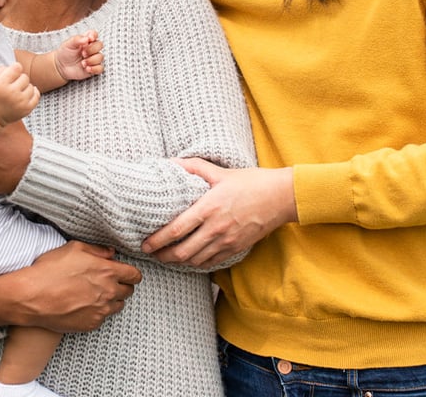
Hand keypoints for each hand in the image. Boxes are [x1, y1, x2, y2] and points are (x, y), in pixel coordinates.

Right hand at [0, 62, 39, 124]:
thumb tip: (8, 65)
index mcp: (1, 84)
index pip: (17, 67)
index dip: (15, 68)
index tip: (12, 72)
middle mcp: (11, 92)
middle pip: (25, 77)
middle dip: (19, 78)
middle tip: (13, 83)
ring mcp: (20, 101)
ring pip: (31, 86)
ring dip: (25, 87)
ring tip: (17, 91)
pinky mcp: (26, 109)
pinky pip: (36, 96)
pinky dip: (33, 93)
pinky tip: (26, 93)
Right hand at [0, 241, 142, 331]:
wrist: (32, 297)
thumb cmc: (51, 269)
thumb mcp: (74, 248)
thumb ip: (97, 250)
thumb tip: (111, 253)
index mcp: (107, 271)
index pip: (135, 275)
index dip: (132, 273)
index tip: (126, 272)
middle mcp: (108, 292)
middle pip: (129, 291)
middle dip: (122, 285)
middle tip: (109, 281)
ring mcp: (100, 311)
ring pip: (118, 306)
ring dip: (112, 299)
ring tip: (96, 293)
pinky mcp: (90, 324)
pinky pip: (102, 318)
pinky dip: (98, 311)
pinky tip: (84, 304)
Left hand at [55, 30, 103, 80]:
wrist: (61, 67)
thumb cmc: (65, 53)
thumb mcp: (68, 44)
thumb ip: (77, 39)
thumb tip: (87, 38)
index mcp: (86, 40)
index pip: (94, 34)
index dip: (94, 35)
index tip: (90, 39)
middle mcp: (91, 48)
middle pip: (100, 45)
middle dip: (92, 49)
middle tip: (83, 53)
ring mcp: (93, 58)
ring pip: (100, 57)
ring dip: (92, 60)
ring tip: (83, 63)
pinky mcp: (94, 68)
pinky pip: (100, 68)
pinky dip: (94, 69)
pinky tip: (87, 69)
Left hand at [141, 159, 296, 268]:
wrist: (281, 197)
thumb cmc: (250, 181)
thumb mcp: (220, 171)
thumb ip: (193, 166)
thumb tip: (170, 162)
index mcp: (209, 207)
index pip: (176, 229)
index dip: (157, 240)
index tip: (144, 243)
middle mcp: (216, 228)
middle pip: (182, 252)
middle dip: (163, 256)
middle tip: (151, 254)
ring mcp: (227, 241)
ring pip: (195, 260)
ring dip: (177, 261)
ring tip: (166, 257)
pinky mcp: (236, 249)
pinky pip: (211, 262)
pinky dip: (196, 263)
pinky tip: (189, 258)